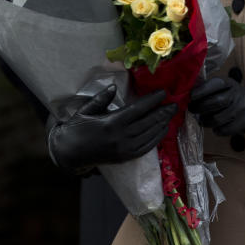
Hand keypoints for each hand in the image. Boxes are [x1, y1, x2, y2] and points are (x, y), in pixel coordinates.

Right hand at [48, 85, 176, 173]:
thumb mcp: (85, 110)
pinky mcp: (125, 157)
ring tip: (170, 116)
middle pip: (148, 122)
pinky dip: (156, 139)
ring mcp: (124, 149)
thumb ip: (101, 98)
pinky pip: (146, 148)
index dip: (152, 100)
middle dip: (163, 112)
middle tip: (174, 104)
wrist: (69, 153)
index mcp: (112, 122)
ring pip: (149, 135)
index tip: (163, 92)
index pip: (138, 109)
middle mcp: (121, 137)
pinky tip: (162, 131)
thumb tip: (113, 87)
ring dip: (162, 125)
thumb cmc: (76, 128)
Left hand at [188, 76, 244, 135]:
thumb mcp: (225, 88)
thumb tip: (187, 95)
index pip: (215, 84)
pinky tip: (215, 127)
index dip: (202, 90)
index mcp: (229, 83)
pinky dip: (217, 130)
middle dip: (200, 107)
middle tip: (192, 110)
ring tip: (201, 120)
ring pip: (218, 118)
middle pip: (216, 102)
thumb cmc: (233, 97)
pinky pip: (226, 129)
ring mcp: (242, 109)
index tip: (191, 96)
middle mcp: (237, 94)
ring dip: (206, 121)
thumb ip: (209, 89)